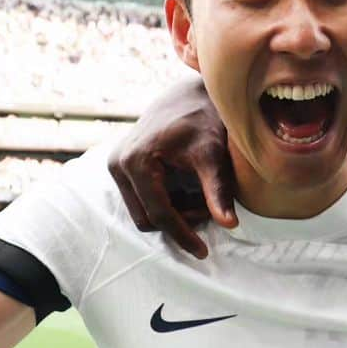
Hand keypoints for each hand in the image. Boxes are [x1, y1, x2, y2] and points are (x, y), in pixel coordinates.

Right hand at [108, 76, 235, 258]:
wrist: (189, 95)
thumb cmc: (204, 120)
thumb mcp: (213, 155)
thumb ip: (218, 190)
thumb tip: (230, 225)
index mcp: (136, 161)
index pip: (159, 214)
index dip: (182, 235)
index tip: (203, 252)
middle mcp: (118, 163)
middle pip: (147, 218)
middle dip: (179, 222)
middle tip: (210, 210)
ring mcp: (116, 165)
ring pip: (144, 212)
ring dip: (174, 214)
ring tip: (203, 197)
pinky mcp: (122, 166)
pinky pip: (142, 200)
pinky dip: (168, 203)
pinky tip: (190, 189)